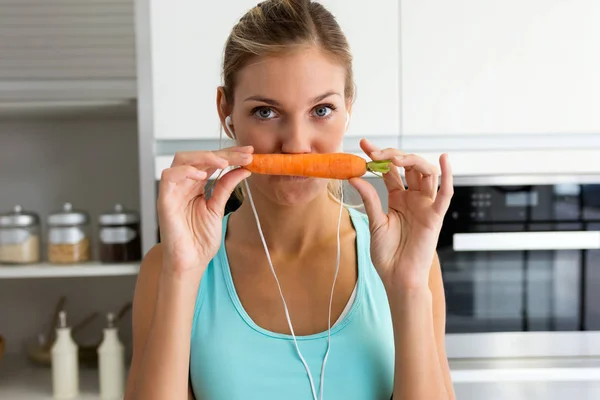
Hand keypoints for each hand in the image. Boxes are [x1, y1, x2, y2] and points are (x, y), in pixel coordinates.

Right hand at [157, 146, 252, 278]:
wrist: (191, 263)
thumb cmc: (200, 240)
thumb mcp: (218, 208)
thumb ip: (226, 187)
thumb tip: (243, 169)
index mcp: (196, 186)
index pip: (212, 162)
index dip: (230, 155)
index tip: (250, 153)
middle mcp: (184, 185)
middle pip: (199, 156)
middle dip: (223, 153)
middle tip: (244, 155)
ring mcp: (173, 191)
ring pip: (182, 159)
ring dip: (205, 157)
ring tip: (224, 162)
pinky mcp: (165, 200)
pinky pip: (169, 177)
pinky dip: (185, 171)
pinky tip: (202, 174)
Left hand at [349, 139, 453, 289]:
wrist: (397, 278)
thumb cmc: (387, 255)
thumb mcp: (374, 222)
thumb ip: (369, 199)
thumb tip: (354, 177)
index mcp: (398, 199)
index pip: (389, 171)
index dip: (378, 156)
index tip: (364, 144)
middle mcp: (413, 198)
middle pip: (409, 167)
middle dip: (393, 155)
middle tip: (375, 153)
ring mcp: (425, 205)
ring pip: (427, 173)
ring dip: (413, 160)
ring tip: (396, 158)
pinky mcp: (436, 216)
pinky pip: (446, 194)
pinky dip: (448, 176)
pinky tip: (444, 160)